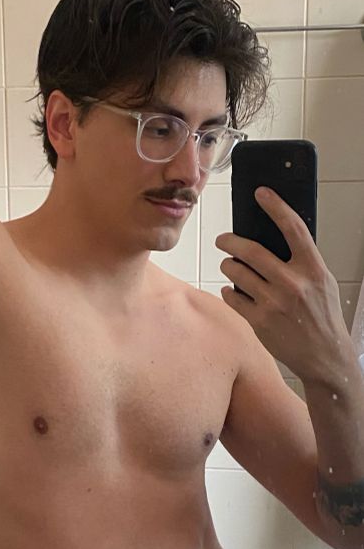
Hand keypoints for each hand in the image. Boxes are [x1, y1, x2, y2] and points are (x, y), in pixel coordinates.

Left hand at [215, 187, 351, 382]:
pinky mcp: (259, 321)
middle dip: (229, 241)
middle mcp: (293, 283)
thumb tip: (275, 237)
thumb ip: (303, 261)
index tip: (261, 192)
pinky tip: (232, 290)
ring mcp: (274, 303)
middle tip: (222, 239)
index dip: (276, 206)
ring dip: (227, 265)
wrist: (325, 356)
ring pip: (236, 272)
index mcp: (312, 268)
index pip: (293, 228)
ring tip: (228, 266)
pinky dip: (229, 290)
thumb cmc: (323, 316)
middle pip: (251, 250)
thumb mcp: (323, 282)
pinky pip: (232, 296)